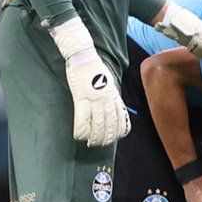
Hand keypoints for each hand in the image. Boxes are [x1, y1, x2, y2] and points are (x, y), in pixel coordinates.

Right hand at [50, 17, 129, 146]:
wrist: (84, 57)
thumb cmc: (95, 70)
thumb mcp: (109, 83)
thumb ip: (112, 96)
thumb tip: (113, 109)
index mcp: (115, 96)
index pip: (121, 118)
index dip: (120, 131)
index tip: (116, 138)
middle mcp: (107, 99)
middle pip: (110, 124)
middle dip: (107, 138)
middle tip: (101, 145)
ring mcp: (95, 99)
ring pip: (98, 124)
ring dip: (95, 137)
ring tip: (91, 143)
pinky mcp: (81, 98)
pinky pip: (82, 119)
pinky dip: (82, 130)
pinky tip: (79, 136)